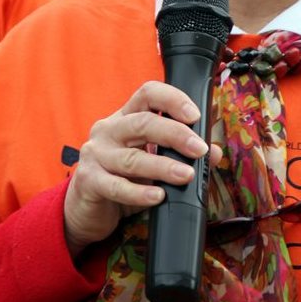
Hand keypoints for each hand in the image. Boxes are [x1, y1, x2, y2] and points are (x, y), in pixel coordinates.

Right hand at [63, 81, 221, 258]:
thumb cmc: (123, 177)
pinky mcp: (89, 181)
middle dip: (175, 134)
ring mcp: (96, 154)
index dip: (173, 99)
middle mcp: (108, 129)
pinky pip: (116, 186)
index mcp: (125, 116)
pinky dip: (139, 193)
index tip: (195, 116)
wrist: (86, 207)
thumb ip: (182, 154)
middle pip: (143, 122)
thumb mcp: (153, 161)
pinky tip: (158, 196)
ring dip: (163, 166)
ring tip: (186, 175)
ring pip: (132, 157)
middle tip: (199, 149)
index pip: (148, 94)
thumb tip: (214, 153)